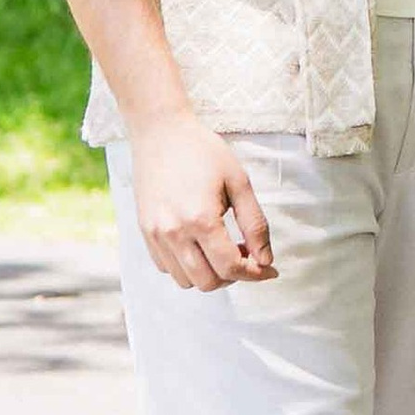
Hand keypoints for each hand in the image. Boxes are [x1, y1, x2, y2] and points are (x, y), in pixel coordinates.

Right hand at [130, 111, 276, 290]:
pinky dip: (187, 267)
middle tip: (246, 252)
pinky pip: (167, 268)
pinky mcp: (145, 233)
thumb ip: (255, 224)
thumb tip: (266, 259)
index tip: (269, 269)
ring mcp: (155, 236)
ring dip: (209, 274)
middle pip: (208, 282)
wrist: (160, 132)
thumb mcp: (239, 181)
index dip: (255, 273)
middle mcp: (174, 234)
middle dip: (233, 275)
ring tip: (222, 247)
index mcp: (200, 220)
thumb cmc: (203, 151)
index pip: (230, 267)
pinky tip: (199, 243)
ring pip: (186, 281)